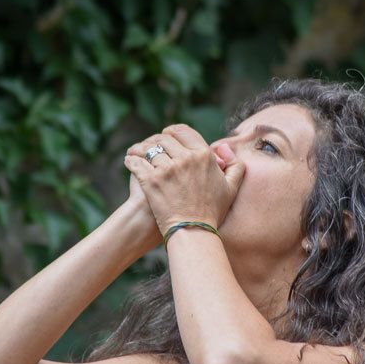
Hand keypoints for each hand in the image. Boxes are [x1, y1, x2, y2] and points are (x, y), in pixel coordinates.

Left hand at [123, 124, 244, 236]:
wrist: (193, 232)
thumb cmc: (212, 212)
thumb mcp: (231, 188)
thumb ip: (235, 165)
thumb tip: (223, 147)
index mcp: (204, 155)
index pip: (183, 131)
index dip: (172, 131)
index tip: (166, 135)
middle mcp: (186, 158)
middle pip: (164, 138)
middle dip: (155, 140)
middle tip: (149, 146)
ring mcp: (168, 169)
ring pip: (148, 148)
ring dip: (140, 149)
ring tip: (135, 152)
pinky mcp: (152, 180)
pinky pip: (136, 162)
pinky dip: (130, 160)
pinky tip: (129, 162)